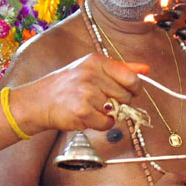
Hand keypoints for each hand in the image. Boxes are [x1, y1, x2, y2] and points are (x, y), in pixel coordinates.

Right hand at [19, 54, 147, 134]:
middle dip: (119, 102)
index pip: (131, 78)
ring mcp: (86, 93)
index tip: (129, 92)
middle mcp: (91, 75)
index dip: (134, 89)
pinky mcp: (82, 111)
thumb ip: (120, 69)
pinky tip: (88, 116)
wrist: (39, 102)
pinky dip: (101, 124)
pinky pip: (107, 123)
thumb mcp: (92, 69)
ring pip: (116, 111)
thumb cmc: (67, 85)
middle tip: (102, 101)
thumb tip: (146, 69)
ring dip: (107, 114)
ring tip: (91, 107)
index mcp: (96, 61)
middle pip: (126, 96)